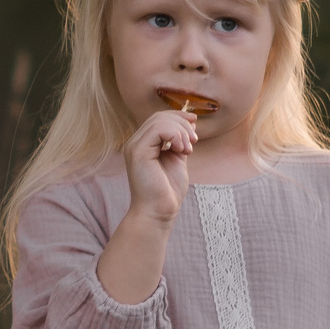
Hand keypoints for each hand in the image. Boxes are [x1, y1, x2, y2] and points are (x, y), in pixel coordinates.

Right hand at [120, 107, 196, 225]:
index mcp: (143, 144)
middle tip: (194, 141)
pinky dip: (175, 135)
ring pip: (159, 121)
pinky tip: (182, 150)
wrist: (159, 212)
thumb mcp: (177, 159)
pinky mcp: (137, 152)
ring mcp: (134, 147)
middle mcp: (135, 143)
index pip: (158, 119)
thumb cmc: (168, 191)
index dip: (178, 116)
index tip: (195, 124)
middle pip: (159, 117)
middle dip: (182, 124)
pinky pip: (158, 129)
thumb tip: (190, 122)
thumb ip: (180, 142)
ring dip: (181, 131)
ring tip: (188, 149)